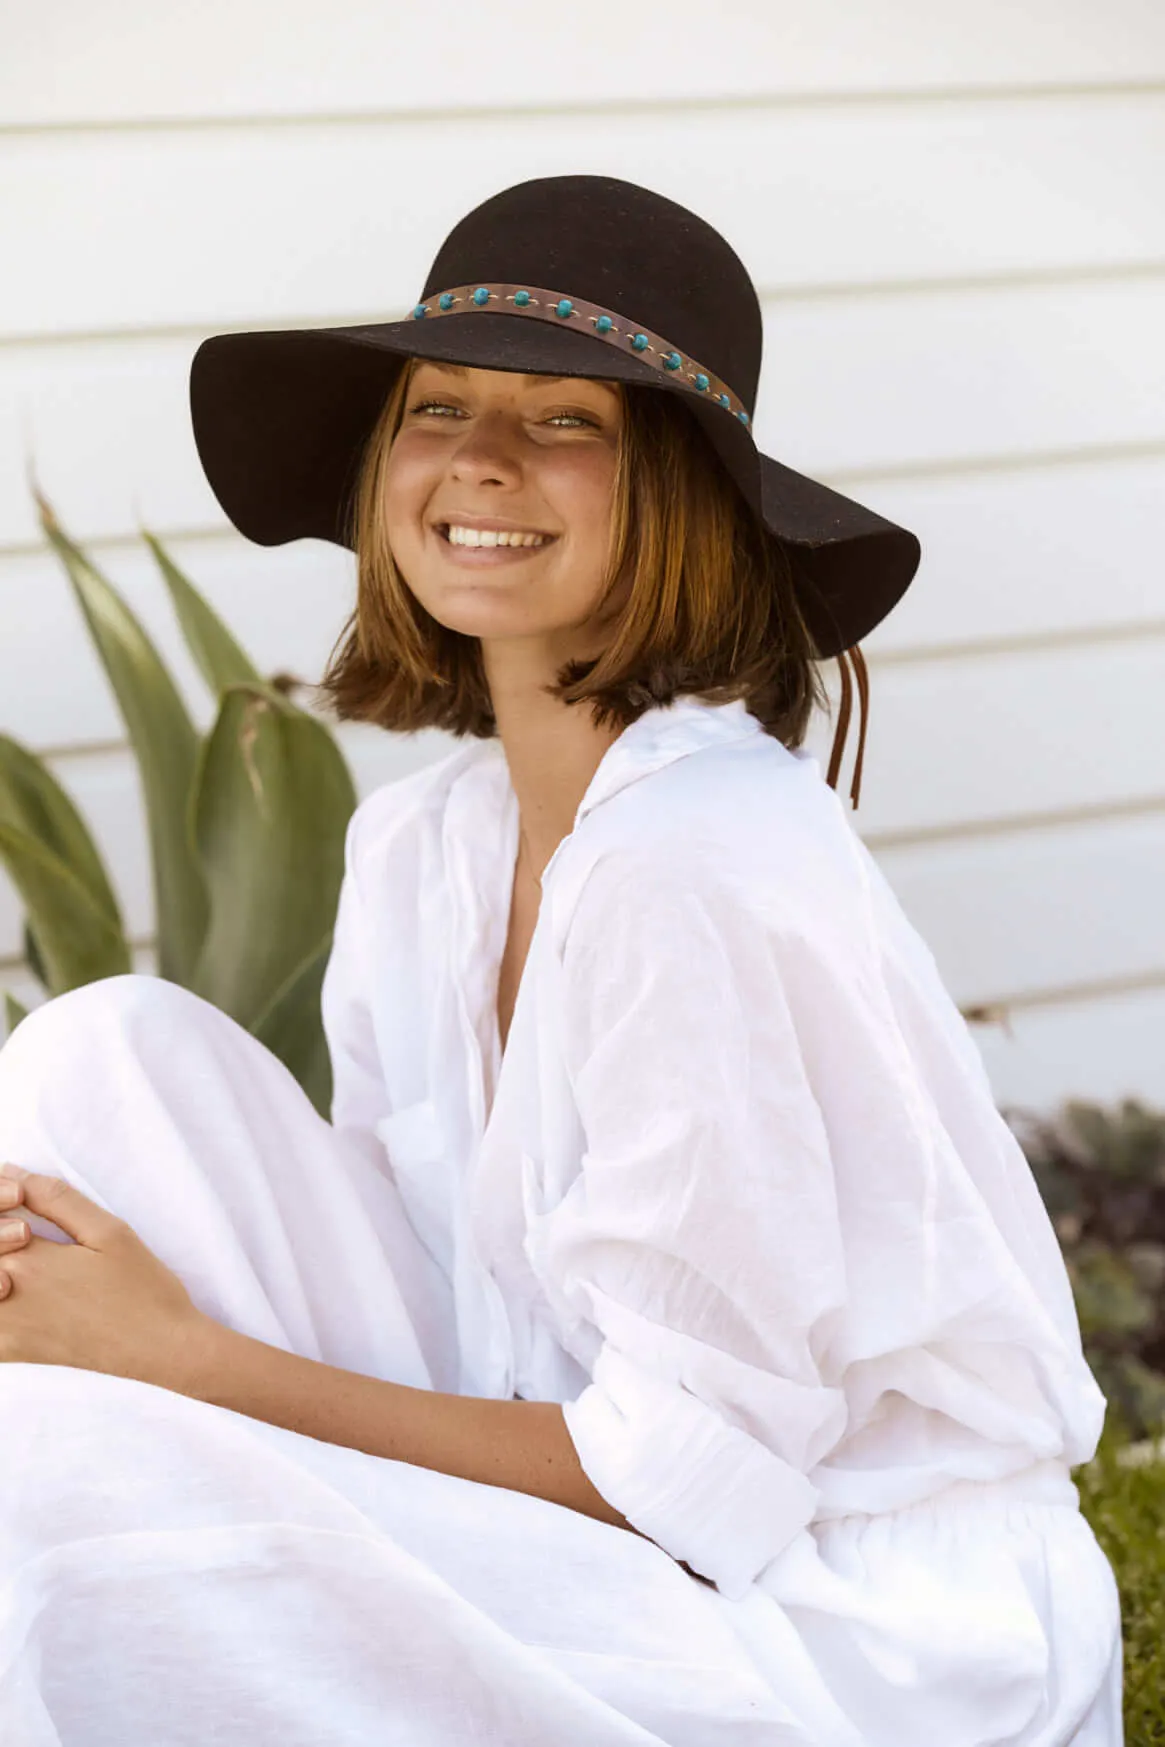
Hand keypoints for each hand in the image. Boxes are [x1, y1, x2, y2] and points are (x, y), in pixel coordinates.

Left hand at [0, 1165, 211, 1389]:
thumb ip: (55, 1199)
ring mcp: (5, 1331)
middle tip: (26, 1231)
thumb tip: (10, 1172)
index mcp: (30, 1260)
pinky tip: (16, 1291)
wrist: (160, 1354)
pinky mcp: (11, 1355)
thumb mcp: (109, 1232)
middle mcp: (6, 1296)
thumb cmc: (143, 1291)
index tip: (18, 1199)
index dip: (1, 1200)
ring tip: (21, 1259)